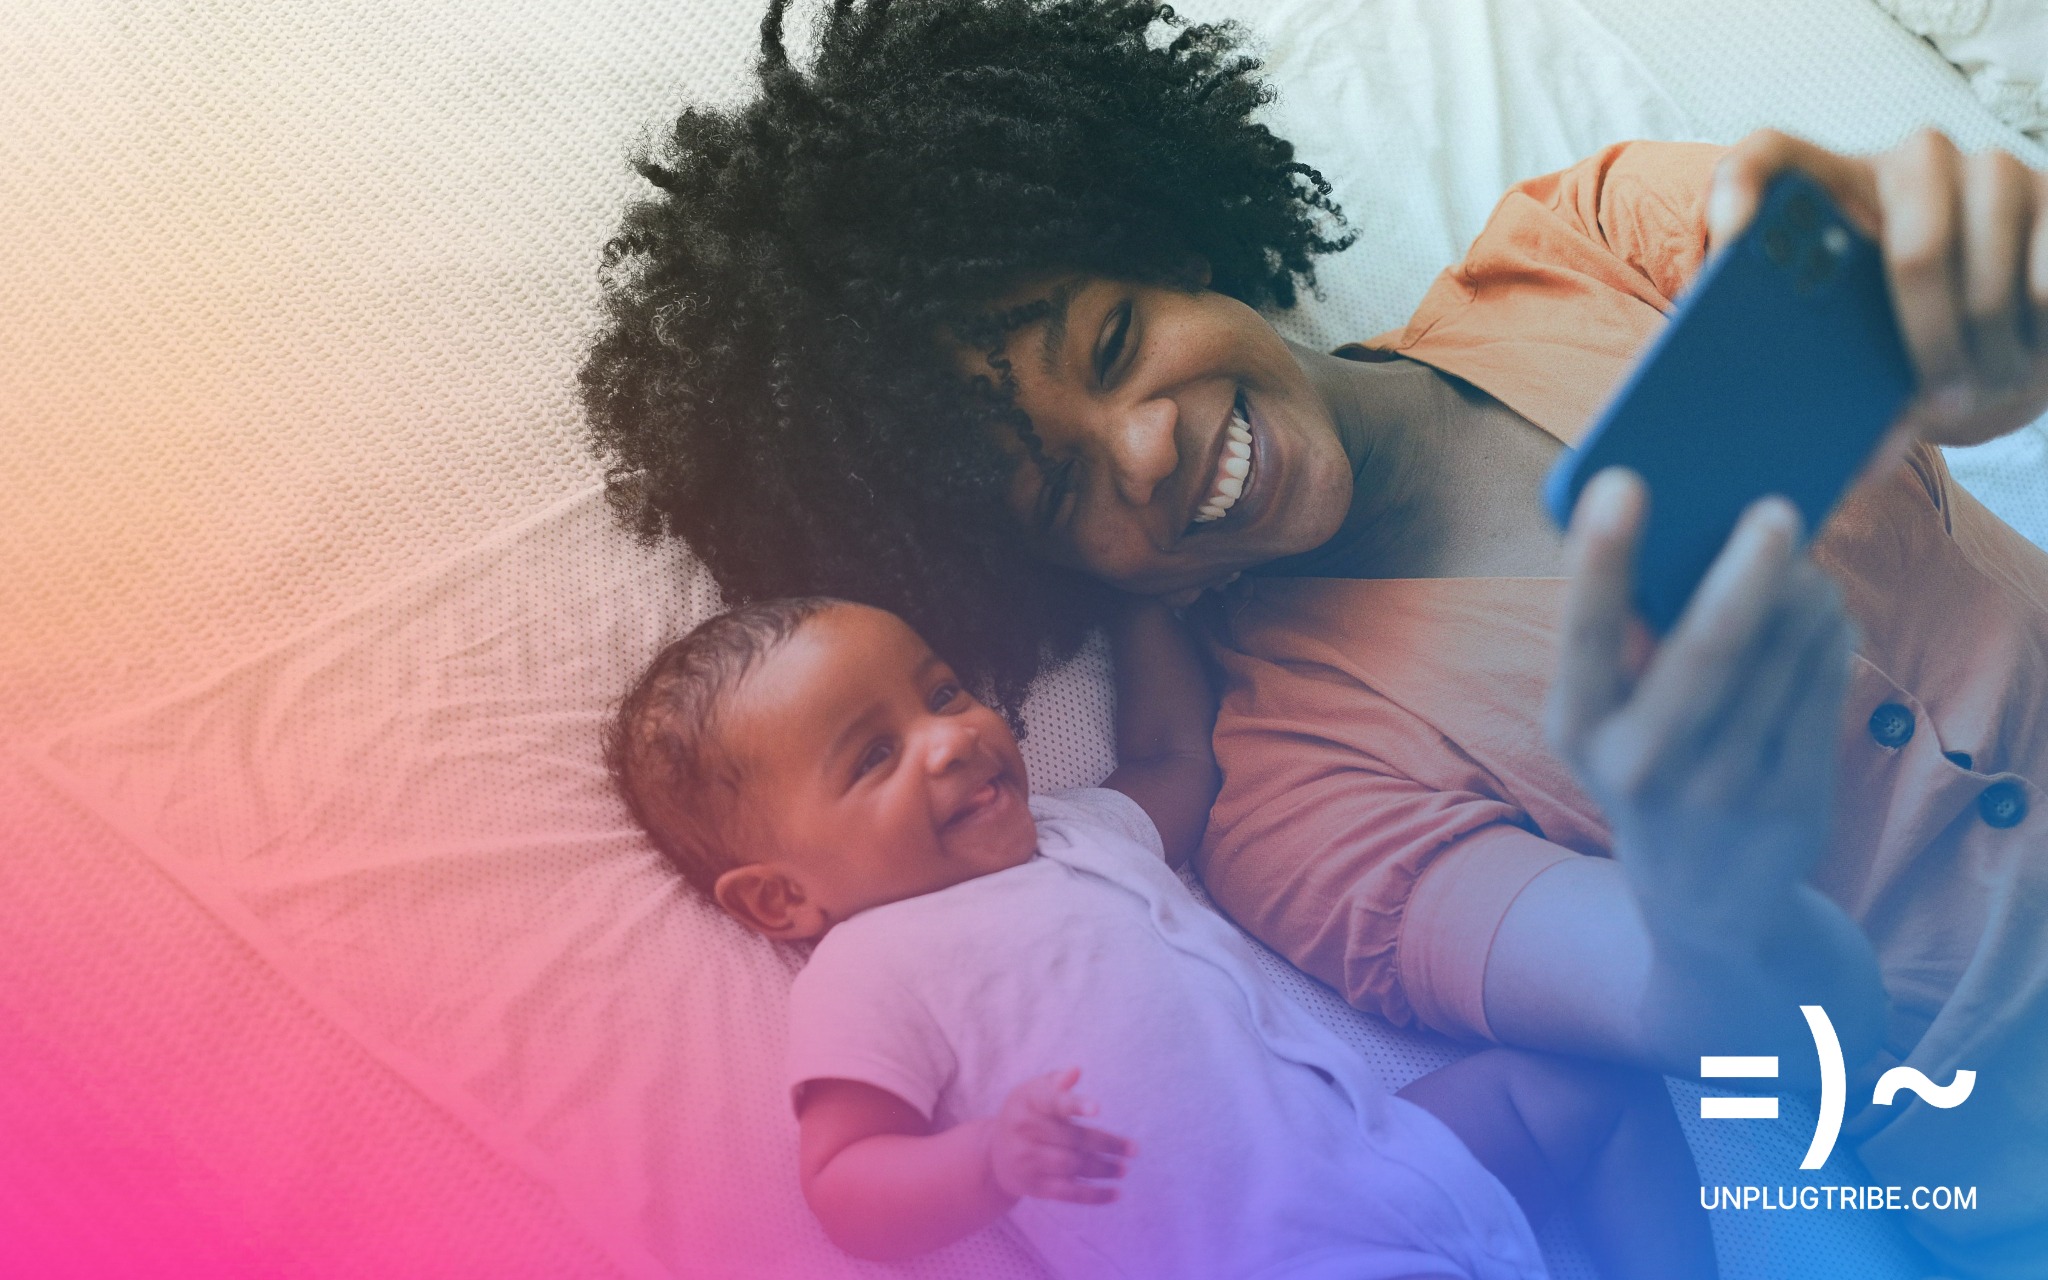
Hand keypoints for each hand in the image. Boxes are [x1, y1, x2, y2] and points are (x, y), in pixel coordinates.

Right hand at [984, 1068, 1133, 1205]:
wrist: (994, 1155)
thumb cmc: (1025, 1114)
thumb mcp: (1033, 1092)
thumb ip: (1056, 1082)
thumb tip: (1076, 1072)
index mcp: (1028, 1101)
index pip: (1053, 1102)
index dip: (1075, 1105)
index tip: (1097, 1109)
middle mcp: (1025, 1130)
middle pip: (1073, 1138)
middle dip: (1107, 1145)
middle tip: (1133, 1150)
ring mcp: (1028, 1160)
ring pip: (1073, 1166)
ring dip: (1104, 1169)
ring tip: (1124, 1169)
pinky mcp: (1034, 1186)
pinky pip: (1068, 1193)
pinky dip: (1094, 1195)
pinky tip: (1116, 1193)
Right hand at [1544, 471, 1854, 957]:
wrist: (1704, 904)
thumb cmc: (1647, 770)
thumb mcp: (1604, 725)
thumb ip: (1623, 646)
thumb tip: (1682, 535)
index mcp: (1580, 730)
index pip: (1585, 633)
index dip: (1603, 558)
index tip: (1624, 482)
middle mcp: (1643, 764)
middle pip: (1708, 648)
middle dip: (1747, 570)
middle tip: (1777, 508)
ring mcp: (1724, 788)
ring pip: (1780, 659)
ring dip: (1802, 593)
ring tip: (1803, 562)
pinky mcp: (1792, 799)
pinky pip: (1820, 689)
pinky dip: (1827, 635)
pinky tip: (1824, 612)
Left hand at [1706, 128, 2047, 447]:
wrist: (1989, 331)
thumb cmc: (1888, 336)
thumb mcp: (1841, 345)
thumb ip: (1813, 370)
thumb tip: (1843, 456)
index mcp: (1833, 185)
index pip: (1768, 155)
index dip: (1742, 188)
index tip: (1732, 237)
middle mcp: (1911, 160)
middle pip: (1917, 250)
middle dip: (1929, 341)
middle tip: (1935, 402)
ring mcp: (1991, 170)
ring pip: (1991, 277)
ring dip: (1989, 353)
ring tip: (1977, 391)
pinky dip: (2037, 335)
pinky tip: (2023, 361)